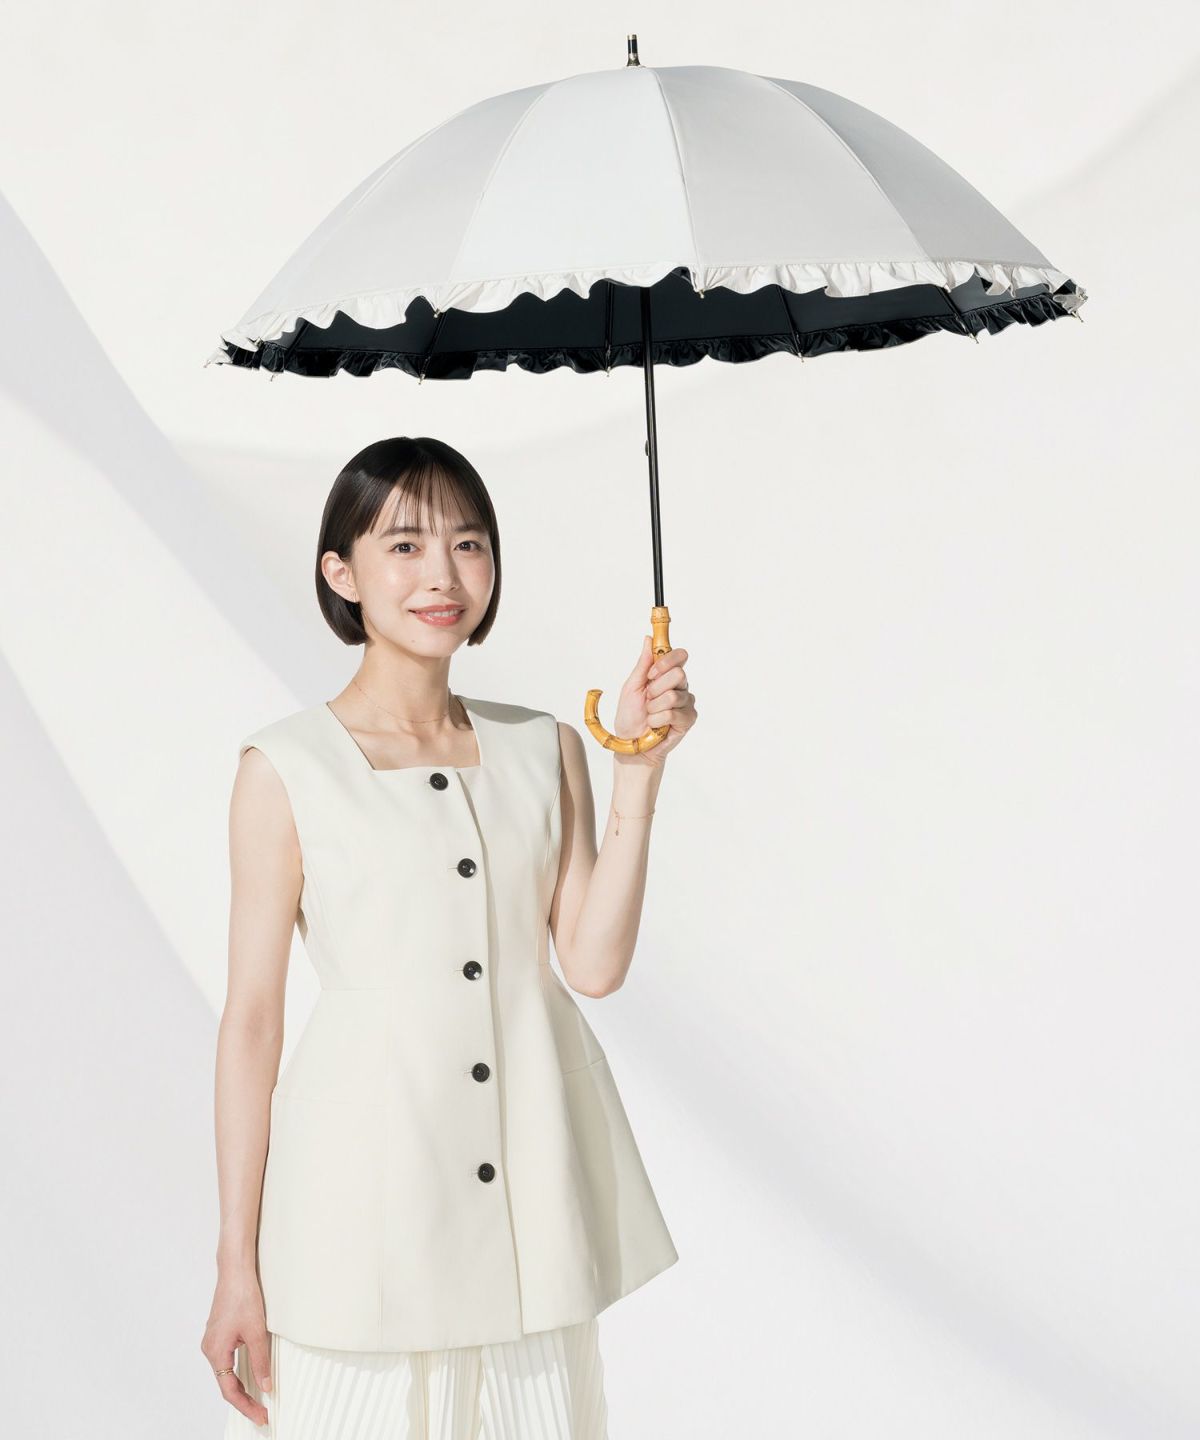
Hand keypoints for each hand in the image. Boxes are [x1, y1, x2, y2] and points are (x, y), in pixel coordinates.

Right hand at [201, 1275, 271, 1426]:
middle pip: (226, 1384)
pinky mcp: (218, 1332)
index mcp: (215, 1352)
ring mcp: (213, 1340)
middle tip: (262, 1412)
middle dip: (244, 1400)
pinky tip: (250, 1373)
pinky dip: (238, 1370)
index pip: (230, 1390)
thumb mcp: (257, 1332)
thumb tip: (265, 1385)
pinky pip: (227, 1359)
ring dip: (240, 1386)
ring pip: (226, 1372)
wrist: (235, 1271)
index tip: (261, 1415)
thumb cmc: (242, 1295)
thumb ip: (260, 1361)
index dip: (246, 1406)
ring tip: (258, 1398)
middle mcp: (210, 1349)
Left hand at [611, 636, 697, 767]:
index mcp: (667, 675)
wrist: (631, 743)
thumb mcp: (632, 686)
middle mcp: (680, 686)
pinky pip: (674, 714)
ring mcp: (686, 703)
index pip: (680, 655)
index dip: (667, 661)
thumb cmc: (630, 716)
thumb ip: (643, 664)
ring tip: (650, 715)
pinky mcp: (688, 719)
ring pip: (673, 696)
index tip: (652, 673)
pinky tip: (657, 726)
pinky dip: (658, 720)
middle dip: (656, 689)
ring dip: (654, 708)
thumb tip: (648, 638)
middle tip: (648, 699)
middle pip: (678, 674)